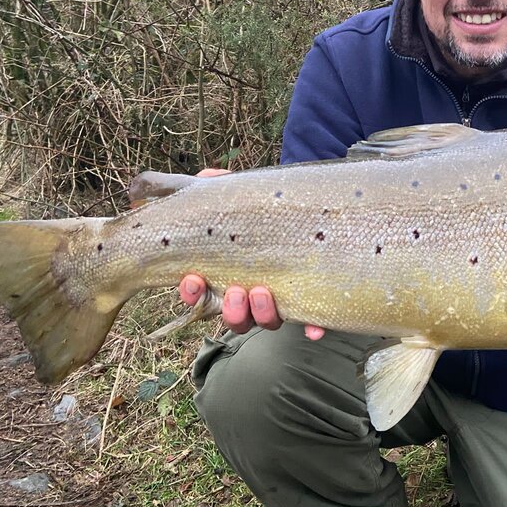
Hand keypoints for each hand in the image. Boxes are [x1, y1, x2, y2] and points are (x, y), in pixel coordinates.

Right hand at [180, 164, 325, 339]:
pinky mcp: (310, 301)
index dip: (192, 293)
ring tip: (263, 292)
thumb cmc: (265, 205)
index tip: (193, 280)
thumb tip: (205, 177)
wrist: (306, 206)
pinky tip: (314, 329)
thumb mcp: (242, 194)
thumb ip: (221, 186)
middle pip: (234, 317)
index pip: (202, 293)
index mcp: (227, 272)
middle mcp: (251, 294)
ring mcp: (280, 301)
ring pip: (266, 322)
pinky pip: (311, 322)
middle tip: (234, 291)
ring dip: (261, 313)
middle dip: (231, 309)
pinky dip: (312, 328)